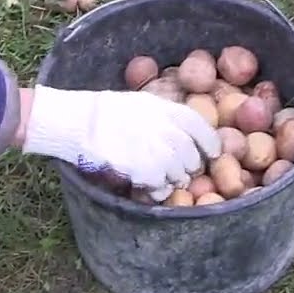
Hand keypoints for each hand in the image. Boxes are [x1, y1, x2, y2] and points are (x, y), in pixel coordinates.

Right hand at [20, 86, 222, 200]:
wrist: (80, 122)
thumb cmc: (107, 110)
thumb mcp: (143, 102)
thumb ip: (166, 115)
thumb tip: (184, 131)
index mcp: (169, 110)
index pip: (203, 130)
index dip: (210, 144)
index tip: (212, 154)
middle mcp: (168, 130)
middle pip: (193, 157)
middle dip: (189, 166)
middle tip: (178, 170)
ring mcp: (158, 152)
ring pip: (180, 175)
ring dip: (173, 180)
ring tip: (159, 177)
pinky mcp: (145, 171)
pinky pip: (162, 188)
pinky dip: (158, 190)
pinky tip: (147, 186)